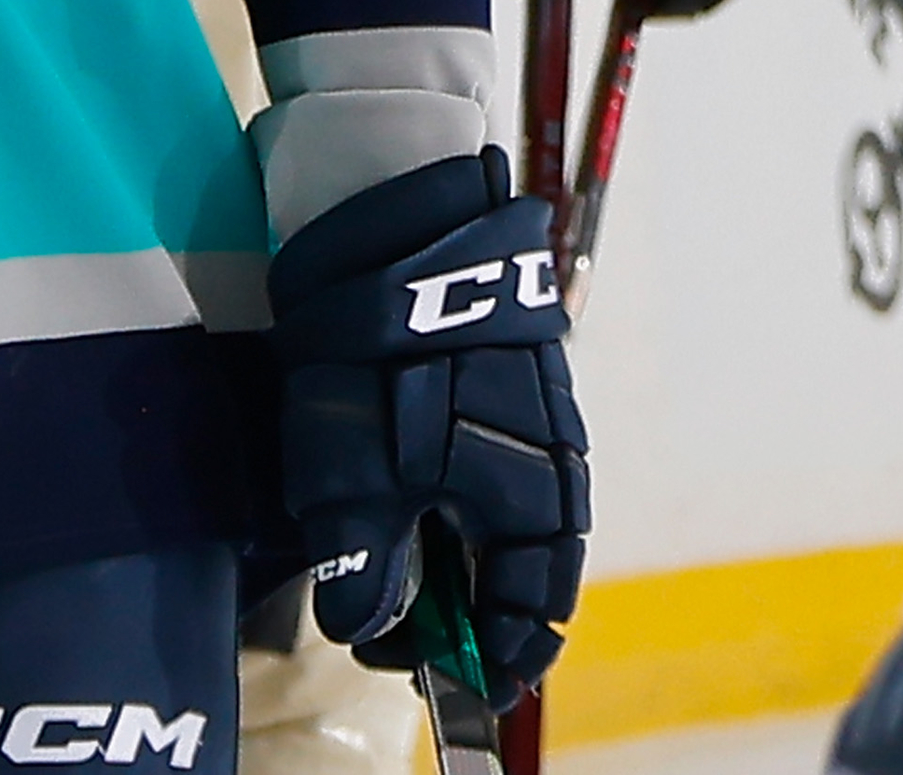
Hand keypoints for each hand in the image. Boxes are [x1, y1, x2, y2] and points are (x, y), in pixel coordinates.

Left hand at [269, 152, 586, 709]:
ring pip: (497, 517)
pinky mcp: (498, 378)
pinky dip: (445, 501)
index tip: (440, 686)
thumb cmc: (376, 346)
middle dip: (460, 612)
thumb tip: (365, 627)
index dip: (488, 661)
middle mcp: (552, 466)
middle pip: (518, 569)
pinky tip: (398, 499)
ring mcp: (530, 418)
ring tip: (387, 575)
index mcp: (537, 502)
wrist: (389, 215)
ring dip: (450, 556)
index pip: (534, 613)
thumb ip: (363, 556)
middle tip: (395, 635)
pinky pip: (482, 467)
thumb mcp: (350, 466)